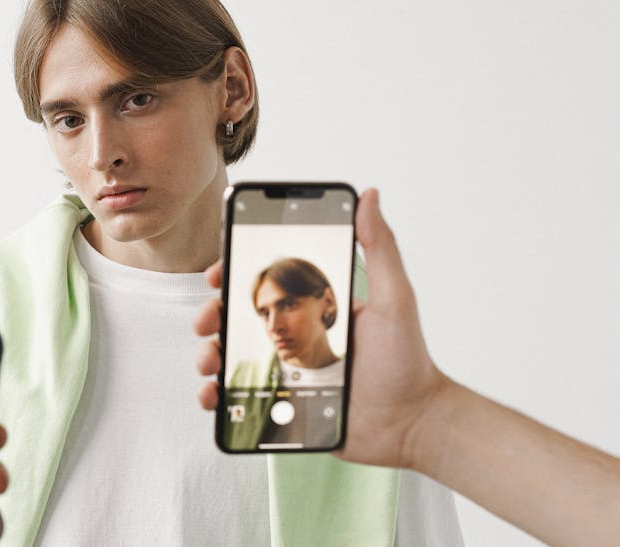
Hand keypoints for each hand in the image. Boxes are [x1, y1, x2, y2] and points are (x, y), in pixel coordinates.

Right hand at [194, 188, 449, 467]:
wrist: (412, 424)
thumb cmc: (407, 361)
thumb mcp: (395, 298)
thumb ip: (381, 247)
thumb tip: (369, 196)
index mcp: (314, 306)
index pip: (265, 283)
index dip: (234, 275)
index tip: (216, 274)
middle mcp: (295, 335)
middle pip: (238, 319)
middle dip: (212, 316)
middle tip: (207, 321)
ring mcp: (286, 371)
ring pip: (232, 358)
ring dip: (209, 355)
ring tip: (210, 361)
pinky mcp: (284, 406)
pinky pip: (241, 400)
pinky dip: (219, 398)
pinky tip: (214, 396)